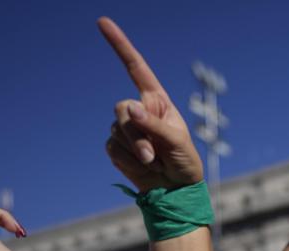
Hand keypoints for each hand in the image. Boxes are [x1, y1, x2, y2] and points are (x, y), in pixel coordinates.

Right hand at [99, 17, 203, 191]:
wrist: (176, 189)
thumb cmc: (185, 162)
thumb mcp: (177, 142)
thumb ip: (153, 126)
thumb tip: (129, 108)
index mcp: (157, 102)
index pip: (136, 69)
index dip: (120, 46)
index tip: (102, 23)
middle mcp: (139, 111)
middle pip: (122, 110)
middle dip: (135, 134)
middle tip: (153, 155)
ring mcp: (126, 129)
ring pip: (116, 130)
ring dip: (134, 150)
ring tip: (154, 162)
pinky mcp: (117, 147)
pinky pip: (112, 148)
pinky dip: (127, 161)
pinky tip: (142, 167)